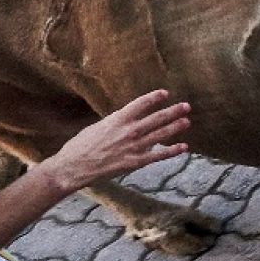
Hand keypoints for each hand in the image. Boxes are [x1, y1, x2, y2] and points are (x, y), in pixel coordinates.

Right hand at [36, 89, 189, 191]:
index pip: (141, 103)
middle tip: (186, 106)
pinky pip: (158, 155)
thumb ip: (116, 123)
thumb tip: (127, 120)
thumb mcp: (98, 127)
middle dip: (173, 111)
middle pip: (156, 118)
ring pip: (160, 134)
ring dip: (175, 127)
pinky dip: (172, 151)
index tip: (165, 93)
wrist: (72, 167)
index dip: (154, 97)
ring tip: (187, 121)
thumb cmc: (81, 146)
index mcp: (117, 119)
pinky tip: (183, 147)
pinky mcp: (134, 162)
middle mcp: (128, 130)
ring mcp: (133, 146)